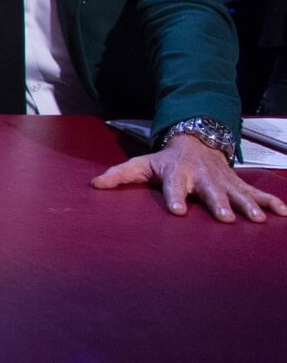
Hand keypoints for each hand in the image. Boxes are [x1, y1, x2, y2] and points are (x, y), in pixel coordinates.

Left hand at [91, 135, 286, 222]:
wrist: (195, 143)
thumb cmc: (165, 161)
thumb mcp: (140, 164)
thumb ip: (119, 176)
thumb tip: (94, 185)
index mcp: (177, 173)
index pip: (174, 186)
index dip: (176, 197)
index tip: (178, 211)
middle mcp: (202, 176)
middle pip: (210, 191)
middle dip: (219, 204)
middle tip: (226, 218)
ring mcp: (222, 180)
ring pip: (236, 193)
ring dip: (248, 205)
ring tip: (257, 219)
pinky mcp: (237, 184)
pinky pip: (256, 193)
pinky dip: (270, 202)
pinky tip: (282, 214)